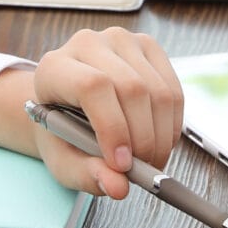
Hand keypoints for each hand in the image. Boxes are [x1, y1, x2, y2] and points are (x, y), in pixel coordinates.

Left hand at [0, 27, 182, 200]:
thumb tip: (118, 187)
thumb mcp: (64, 161)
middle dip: (143, 139)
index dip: (113, 127)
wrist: (67, 106)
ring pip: (158, 91)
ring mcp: (120, 41)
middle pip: (132, 89)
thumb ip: (86, 175)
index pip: (92, 87)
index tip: (122, 164)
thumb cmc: (62, 133)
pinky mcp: (147, 47)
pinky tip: (158, 140)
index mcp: (54, 68)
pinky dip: (171, 124)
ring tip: (150, 159)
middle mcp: (87, 44)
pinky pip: (172, 89)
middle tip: (142, 170)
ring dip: (161, 136)